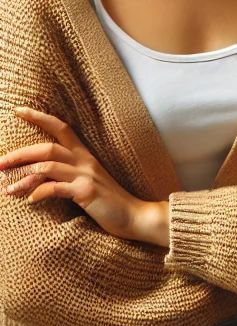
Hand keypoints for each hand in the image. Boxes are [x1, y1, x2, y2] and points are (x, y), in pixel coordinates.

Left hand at [0, 107, 167, 244]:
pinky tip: (31, 201)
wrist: (134, 216)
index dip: (40, 117)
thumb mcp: (87, 182)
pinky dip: (39, 193)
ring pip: (47, 166)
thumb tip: (36, 176)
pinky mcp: (86, 192)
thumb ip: (66, 175)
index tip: (18, 110)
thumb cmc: (108, 202)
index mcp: (85, 155)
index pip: (62, 128)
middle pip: (47, 147)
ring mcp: (86, 176)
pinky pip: (55, 188)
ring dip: (23, 177)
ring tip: (8, 189)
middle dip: (19, 154)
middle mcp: (85, 161)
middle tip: (0, 164)